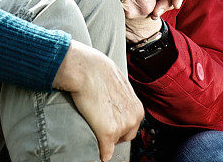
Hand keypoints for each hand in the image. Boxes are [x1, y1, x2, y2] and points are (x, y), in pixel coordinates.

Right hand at [53, 40, 143, 160]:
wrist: (86, 69)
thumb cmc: (97, 70)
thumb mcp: (116, 83)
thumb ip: (119, 96)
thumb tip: (113, 101)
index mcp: (137, 107)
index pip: (132, 125)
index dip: (119, 125)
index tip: (110, 124)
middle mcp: (133, 118)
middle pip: (126, 136)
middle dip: (115, 134)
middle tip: (101, 126)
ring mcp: (121, 126)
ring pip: (114, 142)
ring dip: (106, 139)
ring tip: (94, 125)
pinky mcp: (108, 133)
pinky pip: (105, 152)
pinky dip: (101, 152)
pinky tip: (97, 150)